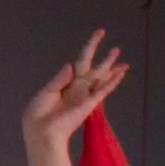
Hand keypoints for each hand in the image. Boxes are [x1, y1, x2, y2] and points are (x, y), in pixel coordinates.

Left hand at [21, 29, 129, 149]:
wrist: (41, 131)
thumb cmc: (39, 114)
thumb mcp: (46, 92)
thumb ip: (59, 79)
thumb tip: (70, 65)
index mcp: (66, 84)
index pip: (80, 63)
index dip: (90, 48)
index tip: (100, 34)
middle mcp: (77, 89)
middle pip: (95, 71)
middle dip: (106, 60)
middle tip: (117, 49)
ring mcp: (84, 96)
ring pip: (102, 80)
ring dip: (114, 72)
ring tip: (125, 64)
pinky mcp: (89, 104)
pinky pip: (103, 91)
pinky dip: (112, 82)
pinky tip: (120, 74)